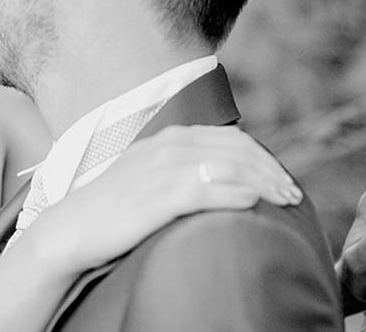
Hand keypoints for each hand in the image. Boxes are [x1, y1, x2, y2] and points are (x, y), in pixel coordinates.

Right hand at [30, 124, 300, 271]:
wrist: (73, 227)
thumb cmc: (114, 208)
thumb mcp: (151, 175)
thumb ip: (184, 169)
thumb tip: (226, 179)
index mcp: (170, 139)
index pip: (231, 140)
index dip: (263, 158)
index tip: (282, 180)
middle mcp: (169, 146)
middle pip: (237, 151)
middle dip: (271, 170)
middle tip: (293, 194)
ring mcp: (162, 169)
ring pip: (228, 167)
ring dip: (262, 182)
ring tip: (284, 201)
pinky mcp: (156, 195)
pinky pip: (204, 190)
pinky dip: (232, 194)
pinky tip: (251, 203)